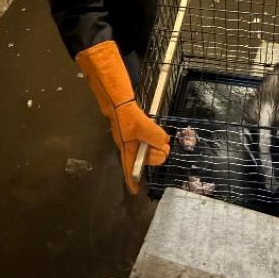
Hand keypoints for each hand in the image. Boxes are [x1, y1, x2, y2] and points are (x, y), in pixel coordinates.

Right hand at [76, 41, 170, 193]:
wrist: (113, 86)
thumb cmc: (120, 107)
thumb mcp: (136, 121)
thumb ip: (149, 133)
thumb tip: (163, 144)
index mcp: (124, 144)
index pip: (127, 166)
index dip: (131, 179)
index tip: (136, 191)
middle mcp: (127, 139)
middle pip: (140, 156)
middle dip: (153, 157)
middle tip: (166, 151)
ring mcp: (131, 130)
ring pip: (145, 145)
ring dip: (156, 147)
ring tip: (166, 145)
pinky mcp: (135, 121)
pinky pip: (147, 135)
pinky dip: (154, 137)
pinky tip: (159, 137)